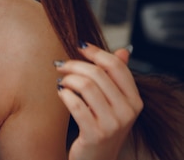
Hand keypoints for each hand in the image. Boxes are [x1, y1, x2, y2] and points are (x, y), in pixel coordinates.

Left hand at [55, 43, 142, 159]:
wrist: (95, 159)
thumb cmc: (102, 126)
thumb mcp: (115, 102)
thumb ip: (118, 77)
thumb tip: (124, 50)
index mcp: (134, 100)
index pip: (117, 66)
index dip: (96, 52)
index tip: (80, 45)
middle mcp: (128, 112)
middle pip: (97, 74)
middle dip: (74, 65)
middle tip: (60, 65)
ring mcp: (113, 124)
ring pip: (86, 86)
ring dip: (67, 79)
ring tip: (61, 81)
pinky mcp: (96, 134)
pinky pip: (76, 104)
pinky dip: (64, 94)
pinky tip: (60, 93)